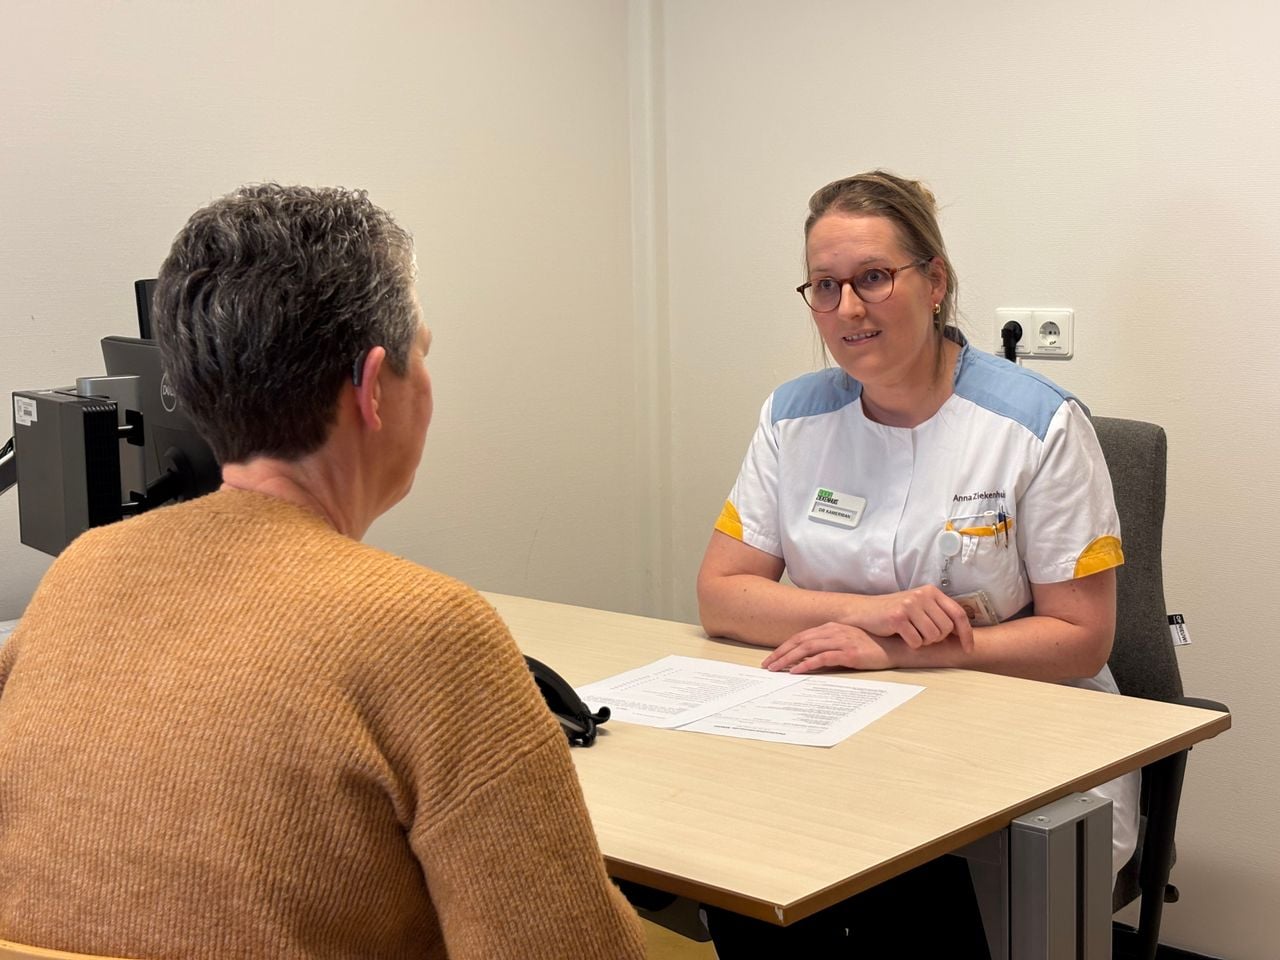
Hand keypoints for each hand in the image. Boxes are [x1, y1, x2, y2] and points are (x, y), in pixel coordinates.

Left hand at [762, 622, 894, 673]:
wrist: (895, 648)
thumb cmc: (871, 647)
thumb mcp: (847, 641)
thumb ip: (829, 646)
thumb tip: (809, 659)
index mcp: (831, 627)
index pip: (801, 637)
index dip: (784, 647)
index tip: (771, 658)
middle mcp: (834, 631)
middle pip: (799, 641)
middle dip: (780, 653)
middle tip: (767, 665)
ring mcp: (841, 641)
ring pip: (807, 649)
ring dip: (788, 659)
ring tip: (776, 669)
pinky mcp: (849, 653)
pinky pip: (823, 658)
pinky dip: (807, 664)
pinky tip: (797, 671)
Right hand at [845, 587, 973, 651]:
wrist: (864, 611)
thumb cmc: (895, 613)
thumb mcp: (920, 607)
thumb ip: (939, 614)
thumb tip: (963, 633)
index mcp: (931, 591)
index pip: (958, 614)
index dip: (966, 634)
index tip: (968, 649)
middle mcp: (922, 595)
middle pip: (946, 629)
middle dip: (936, 639)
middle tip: (922, 635)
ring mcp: (909, 605)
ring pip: (932, 636)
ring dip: (923, 642)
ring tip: (911, 634)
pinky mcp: (897, 617)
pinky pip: (916, 641)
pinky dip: (911, 644)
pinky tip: (901, 636)